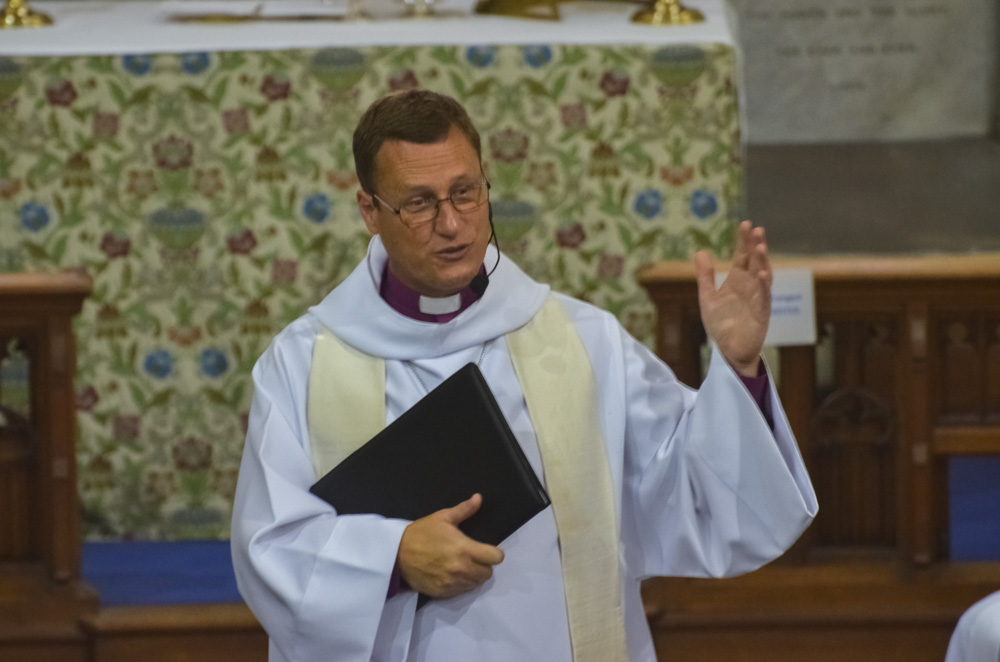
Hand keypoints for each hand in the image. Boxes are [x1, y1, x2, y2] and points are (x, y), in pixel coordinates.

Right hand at [397, 493, 504, 598]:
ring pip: (476, 583)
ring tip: (463, 565)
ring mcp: (453, 582)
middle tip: (473, 557)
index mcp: (465, 548)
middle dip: (484, 565)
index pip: (495, 558)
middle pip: (488, 573)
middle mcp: (462, 568)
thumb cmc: (421, 533)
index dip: (495, 553)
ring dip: (473, 575)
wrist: (397, 554)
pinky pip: (462, 591)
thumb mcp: (442, 517)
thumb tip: (479, 498)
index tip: (488, 550)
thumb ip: (464, 509)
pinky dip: (461, 584)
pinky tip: (453, 574)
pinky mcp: (443, 592)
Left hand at [693, 220, 771, 376]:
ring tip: (760, 246)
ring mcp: (757, 299)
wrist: (730, 351)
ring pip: (763, 276)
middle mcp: (750, 286)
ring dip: (762, 262)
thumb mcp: (708, 297)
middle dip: (755, 246)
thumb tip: (700, 252)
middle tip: (755, 229)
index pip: (742, 256)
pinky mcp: (761, 314)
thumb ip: (705, 276)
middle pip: (754, 262)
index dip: (743, 241)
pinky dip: (764, 286)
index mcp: (738, 281)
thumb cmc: (721, 324)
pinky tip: (763, 274)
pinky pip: (764, 298)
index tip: (745, 224)